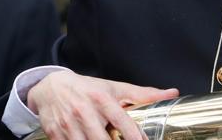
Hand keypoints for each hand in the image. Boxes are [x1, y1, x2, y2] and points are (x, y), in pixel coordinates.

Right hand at [27, 71, 178, 139]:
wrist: (50, 87)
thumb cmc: (86, 88)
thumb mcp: (113, 88)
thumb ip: (142, 94)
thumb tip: (171, 93)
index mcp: (101, 98)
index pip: (121, 121)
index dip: (133, 136)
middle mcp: (84, 111)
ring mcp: (68, 124)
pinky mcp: (55, 133)